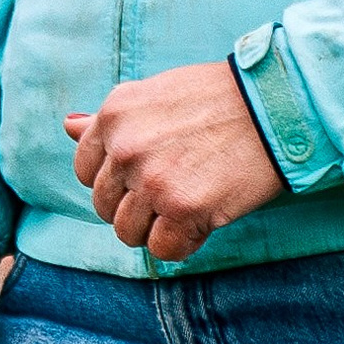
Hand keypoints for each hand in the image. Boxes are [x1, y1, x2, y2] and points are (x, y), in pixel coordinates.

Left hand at [65, 59, 286, 263]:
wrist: (275, 106)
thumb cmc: (221, 99)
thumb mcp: (157, 94)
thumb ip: (111, 120)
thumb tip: (68, 126)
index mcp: (114, 115)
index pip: (86, 171)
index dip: (117, 181)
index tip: (147, 175)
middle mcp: (125, 147)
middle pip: (105, 206)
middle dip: (136, 207)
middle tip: (175, 190)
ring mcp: (152, 179)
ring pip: (128, 232)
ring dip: (157, 229)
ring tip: (188, 206)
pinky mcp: (183, 208)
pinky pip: (163, 249)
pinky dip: (183, 243)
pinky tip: (202, 222)